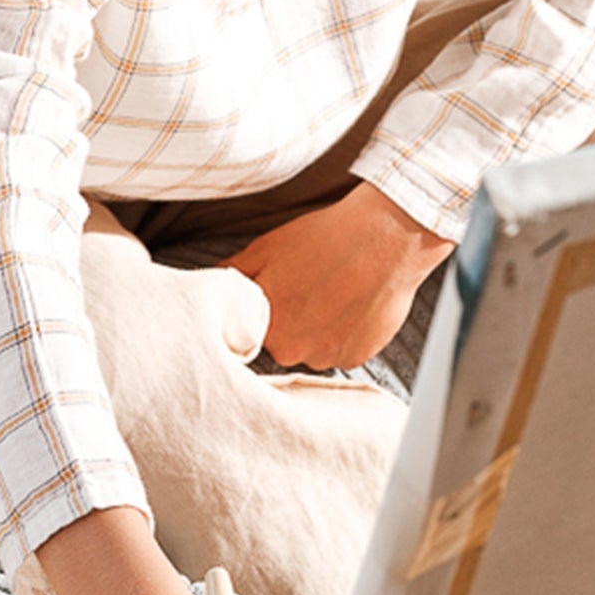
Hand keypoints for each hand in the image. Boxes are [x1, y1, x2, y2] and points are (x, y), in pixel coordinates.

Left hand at [226, 182, 452, 370]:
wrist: (384, 238)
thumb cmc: (325, 238)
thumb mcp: (267, 247)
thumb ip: (234, 272)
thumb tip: (211, 282)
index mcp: (261, 322)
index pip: (249, 332)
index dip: (263, 311)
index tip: (279, 294)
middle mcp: (290, 349)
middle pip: (281, 343)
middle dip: (291, 321)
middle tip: (309, 289)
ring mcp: (325, 356)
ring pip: (311, 349)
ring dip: (318, 329)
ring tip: (334, 294)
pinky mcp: (356, 357)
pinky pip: (341, 351)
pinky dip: (345, 334)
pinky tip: (352, 304)